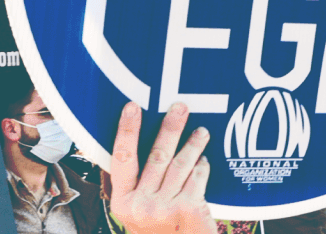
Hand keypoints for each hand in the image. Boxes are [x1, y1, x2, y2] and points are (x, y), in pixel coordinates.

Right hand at [107, 102, 214, 233]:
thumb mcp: (138, 218)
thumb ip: (139, 190)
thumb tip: (152, 153)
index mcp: (123, 203)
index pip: (121, 159)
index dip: (127, 131)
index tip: (132, 107)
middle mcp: (141, 204)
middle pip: (156, 156)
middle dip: (169, 128)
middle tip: (179, 107)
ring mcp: (165, 207)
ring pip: (180, 165)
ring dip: (193, 145)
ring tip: (201, 132)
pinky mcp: (189, 210)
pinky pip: (197, 180)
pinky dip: (202, 169)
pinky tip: (204, 162)